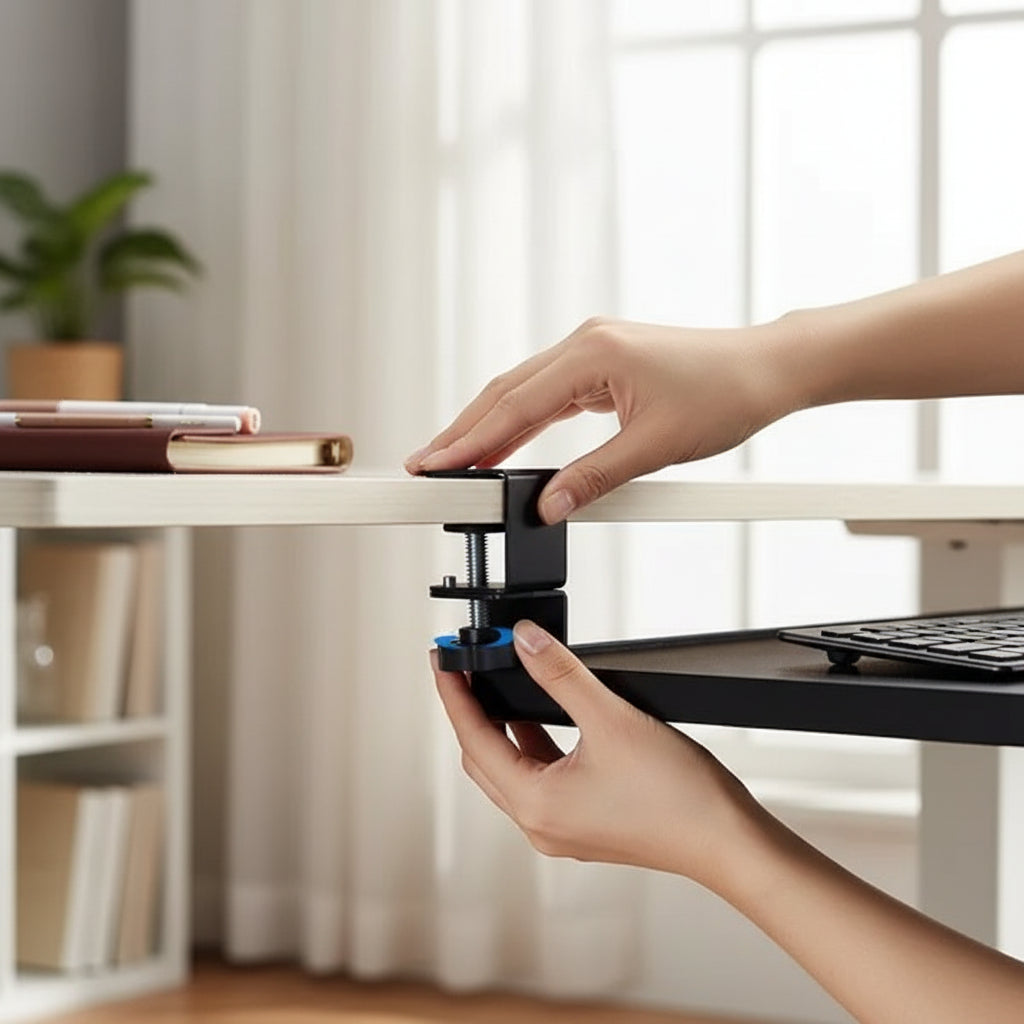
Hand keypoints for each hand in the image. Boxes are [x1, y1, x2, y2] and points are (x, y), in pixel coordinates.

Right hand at [407, 317, 792, 522]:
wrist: (766, 369)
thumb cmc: (725, 393)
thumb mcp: (655, 446)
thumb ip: (594, 478)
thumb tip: (548, 506)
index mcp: (592, 353)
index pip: (514, 405)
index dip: (469, 440)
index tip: (435, 464)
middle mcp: (585, 344)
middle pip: (505, 392)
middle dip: (463, 431)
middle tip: (426, 465)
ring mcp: (592, 351)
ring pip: (523, 392)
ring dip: (489, 427)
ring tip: (456, 461)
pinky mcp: (603, 366)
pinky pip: (548, 396)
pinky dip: (522, 422)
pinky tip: (505, 446)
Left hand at [431, 619, 769, 888]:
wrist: (726, 840)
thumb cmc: (679, 798)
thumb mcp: (611, 719)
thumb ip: (561, 675)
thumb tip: (525, 643)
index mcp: (535, 804)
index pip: (473, 738)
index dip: (454, 694)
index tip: (442, 661)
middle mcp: (541, 824)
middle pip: (484, 757)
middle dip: (473, 710)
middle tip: (467, 668)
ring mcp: (561, 828)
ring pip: (511, 769)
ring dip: (504, 726)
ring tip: (503, 683)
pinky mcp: (583, 824)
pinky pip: (540, 779)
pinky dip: (533, 745)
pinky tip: (545, 718)